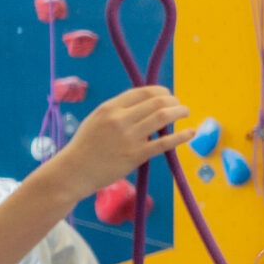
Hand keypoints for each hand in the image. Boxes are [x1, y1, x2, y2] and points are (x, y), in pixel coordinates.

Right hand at [51, 85, 188, 194]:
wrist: (73, 171)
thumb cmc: (85, 147)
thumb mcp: (96, 120)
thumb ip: (117, 112)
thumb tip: (143, 105)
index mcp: (109, 108)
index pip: (142, 92)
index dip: (160, 92)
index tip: (167, 95)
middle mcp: (120, 119)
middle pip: (156, 102)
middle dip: (172, 100)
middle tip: (179, 105)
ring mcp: (129, 137)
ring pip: (162, 117)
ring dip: (179, 112)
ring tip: (185, 112)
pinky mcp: (136, 155)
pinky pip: (164, 142)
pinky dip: (181, 136)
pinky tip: (190, 132)